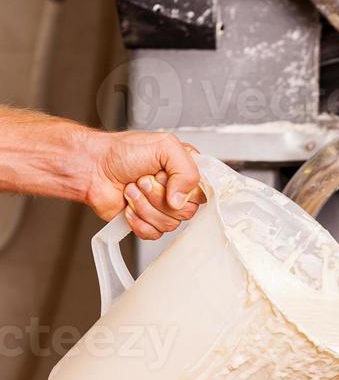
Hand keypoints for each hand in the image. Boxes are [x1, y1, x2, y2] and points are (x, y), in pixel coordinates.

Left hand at [85, 130, 204, 239]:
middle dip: (159, 196)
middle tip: (144, 179)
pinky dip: (137, 220)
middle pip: (187, 211)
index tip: (167, 176)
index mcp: (185, 170)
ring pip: (169, 224)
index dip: (187, 188)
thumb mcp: (164, 146)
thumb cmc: (122, 152)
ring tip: (132, 188)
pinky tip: (128, 205)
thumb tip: (181, 199)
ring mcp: (162, 209)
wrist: (92, 168)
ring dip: (145, 206)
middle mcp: (177, 190)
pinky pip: (154, 234)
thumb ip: (186, 170)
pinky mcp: (147, 223)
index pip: (204, 191)